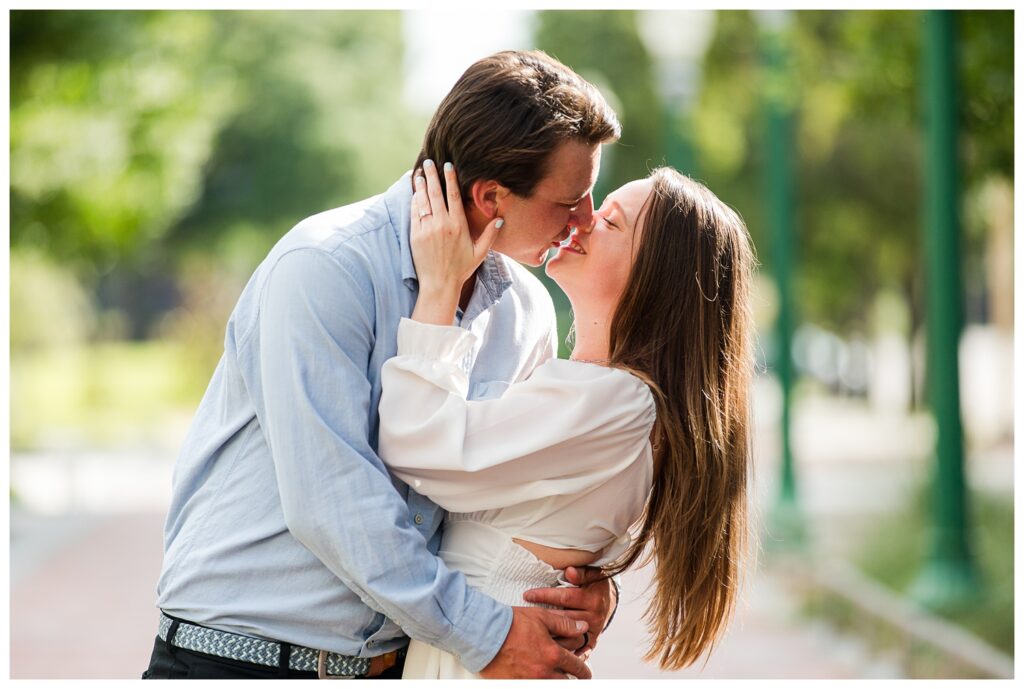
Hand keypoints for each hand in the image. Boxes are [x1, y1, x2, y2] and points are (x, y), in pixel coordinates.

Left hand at [409, 160, 502, 325]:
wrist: (440, 284)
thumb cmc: (461, 269)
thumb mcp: (480, 253)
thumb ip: (490, 234)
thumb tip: (500, 219)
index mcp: (459, 225)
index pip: (453, 196)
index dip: (450, 179)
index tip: (447, 165)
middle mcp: (442, 224)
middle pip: (435, 193)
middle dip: (431, 176)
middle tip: (428, 162)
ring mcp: (427, 229)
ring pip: (423, 201)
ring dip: (420, 186)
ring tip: (418, 174)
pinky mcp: (415, 235)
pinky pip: (414, 214)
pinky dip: (414, 202)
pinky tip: (414, 194)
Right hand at [479, 607, 591, 678]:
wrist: (484, 633)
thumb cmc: (511, 623)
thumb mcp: (541, 617)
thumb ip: (565, 624)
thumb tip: (583, 628)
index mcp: (552, 655)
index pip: (577, 667)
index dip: (584, 670)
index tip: (585, 672)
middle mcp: (543, 672)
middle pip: (566, 682)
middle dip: (571, 679)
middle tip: (572, 676)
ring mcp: (529, 681)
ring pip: (552, 686)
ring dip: (555, 681)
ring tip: (555, 676)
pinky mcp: (515, 684)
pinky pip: (532, 686)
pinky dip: (537, 682)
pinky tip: (536, 676)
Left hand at [523, 566, 615, 655]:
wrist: (607, 600)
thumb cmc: (594, 584)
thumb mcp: (592, 574)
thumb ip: (581, 573)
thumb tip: (569, 571)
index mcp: (593, 598)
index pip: (564, 597)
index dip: (545, 595)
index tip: (527, 595)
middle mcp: (594, 616)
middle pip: (564, 618)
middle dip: (543, 616)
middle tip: (524, 616)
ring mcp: (593, 631)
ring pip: (568, 636)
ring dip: (551, 635)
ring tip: (532, 633)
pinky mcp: (591, 642)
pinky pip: (577, 650)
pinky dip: (563, 651)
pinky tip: (548, 647)